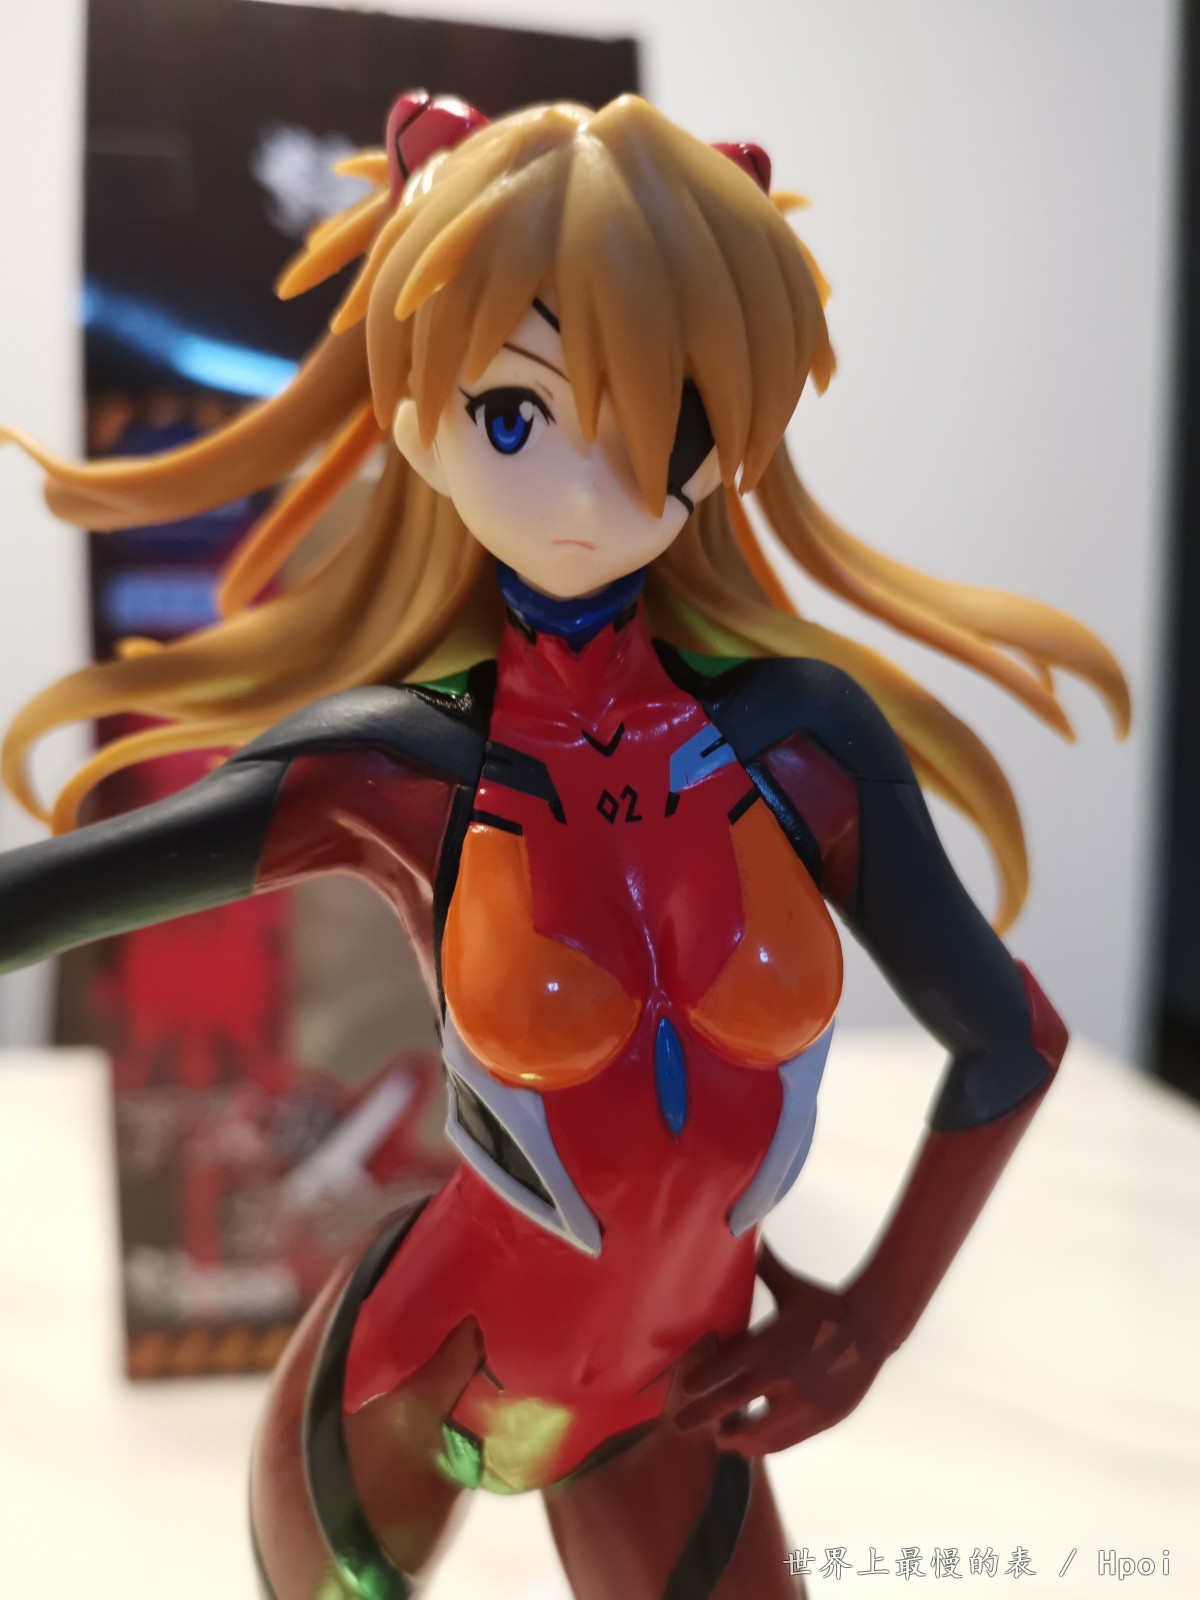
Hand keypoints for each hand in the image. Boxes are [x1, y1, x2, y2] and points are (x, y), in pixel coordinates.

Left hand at [672, 1245, 894, 1455]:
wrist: (872, 1327)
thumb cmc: (823, 1303)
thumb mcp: (789, 1286)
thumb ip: (760, 1267)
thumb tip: (739, 1227)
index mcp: (769, 1347)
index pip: (720, 1373)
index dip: (696, 1386)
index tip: (682, 1389)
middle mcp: (782, 1379)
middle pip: (729, 1410)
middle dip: (700, 1419)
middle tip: (678, 1425)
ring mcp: (803, 1405)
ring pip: (757, 1436)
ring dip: (737, 1439)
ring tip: (723, 1438)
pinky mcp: (822, 1421)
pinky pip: (785, 1441)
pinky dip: (767, 1443)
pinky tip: (755, 1442)